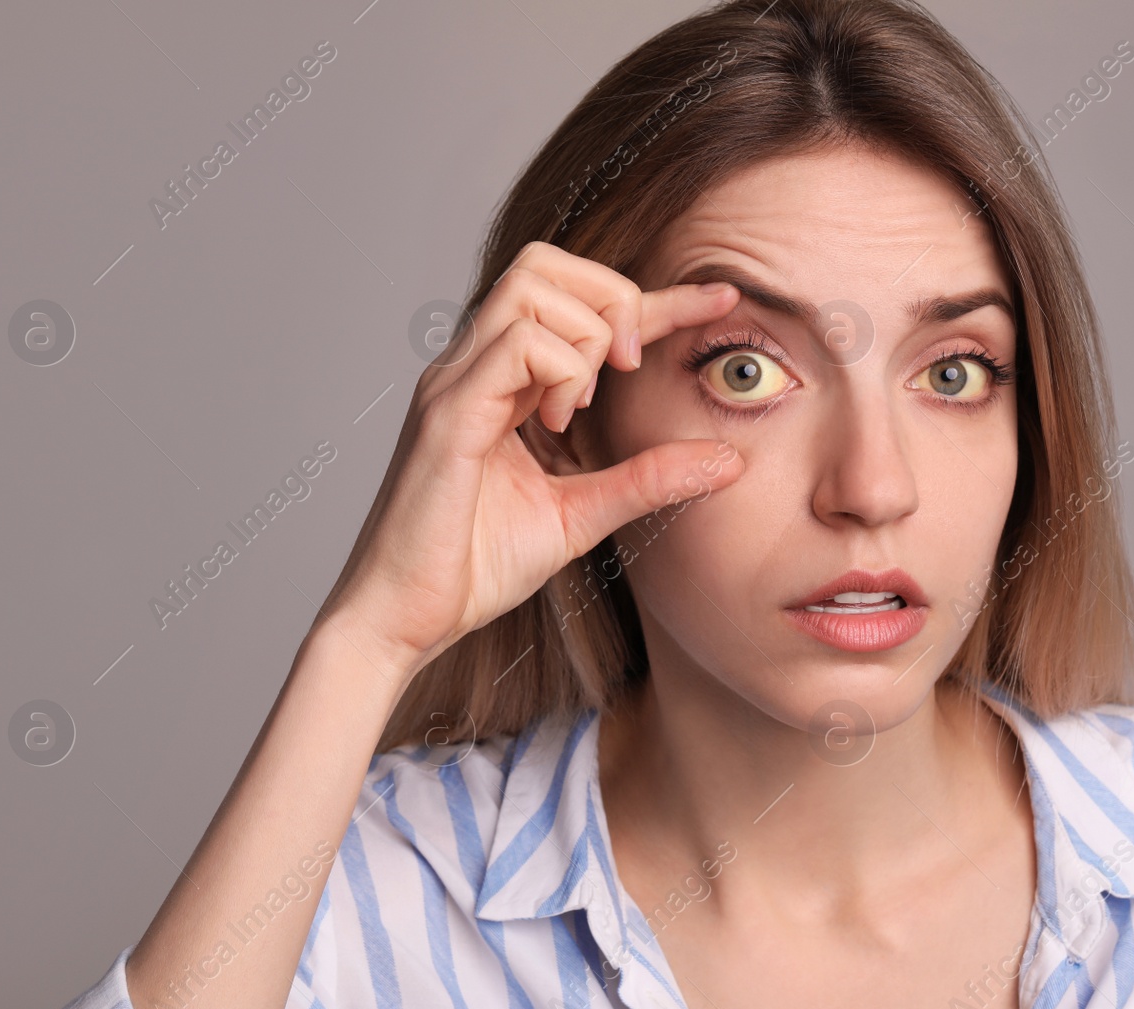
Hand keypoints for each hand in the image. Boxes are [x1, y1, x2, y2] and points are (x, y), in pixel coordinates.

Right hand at [318, 241, 744, 673]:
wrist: (404, 619)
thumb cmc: (473, 567)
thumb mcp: (582, 515)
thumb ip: (648, 480)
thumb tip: (729, 460)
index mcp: (500, 382)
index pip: (580, 307)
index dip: (656, 297)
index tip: (722, 299)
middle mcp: (472, 367)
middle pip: (546, 264)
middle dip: (612, 296)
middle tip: (630, 367)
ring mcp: (454, 382)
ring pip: (531, 288)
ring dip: (584, 335)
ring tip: (583, 406)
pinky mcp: (447, 413)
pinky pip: (514, 345)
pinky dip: (559, 371)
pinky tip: (557, 421)